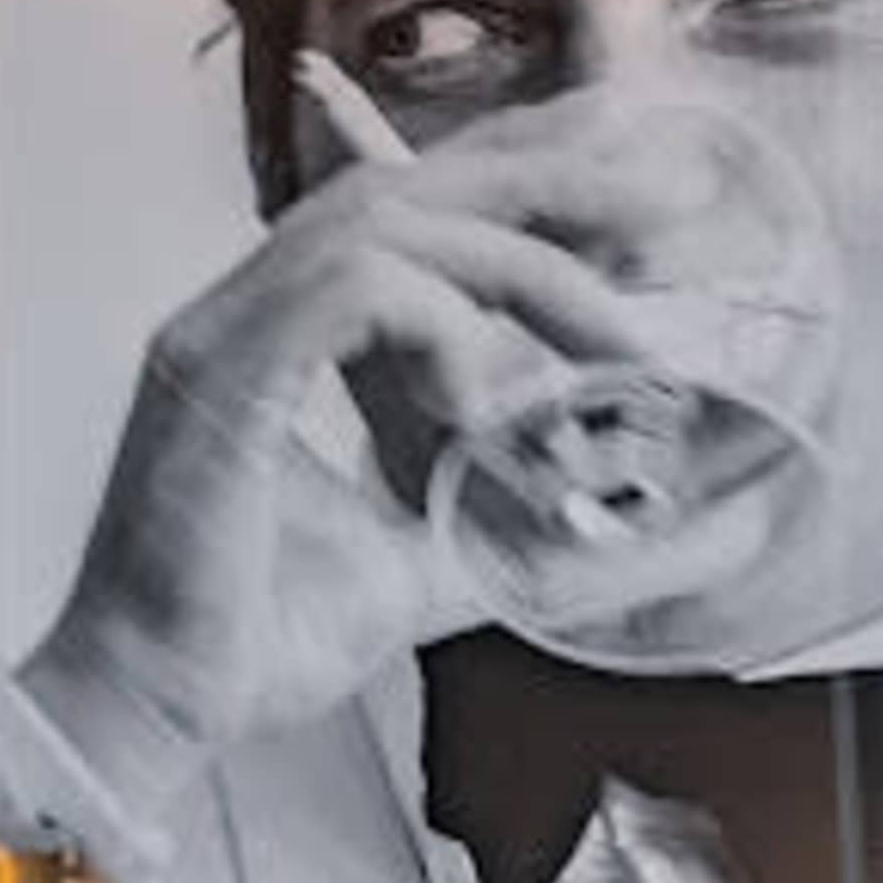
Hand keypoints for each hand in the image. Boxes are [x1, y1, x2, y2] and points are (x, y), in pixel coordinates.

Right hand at [15, 114, 692, 827]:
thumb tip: (729, 526)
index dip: (528, 180)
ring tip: (605, 344)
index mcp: (286, 336)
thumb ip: (574, 543)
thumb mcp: (456, 572)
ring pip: (384, 221)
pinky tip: (481, 403)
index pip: (409, 206)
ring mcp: (224, 336)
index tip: (646, 208)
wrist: (152, 706)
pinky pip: (347, 293)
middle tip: (671, 204)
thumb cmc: (258, 638)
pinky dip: (438, 327)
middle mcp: (247, 313)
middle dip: (550, 176)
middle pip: (406, 182)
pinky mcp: (217, 377)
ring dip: (519, 266)